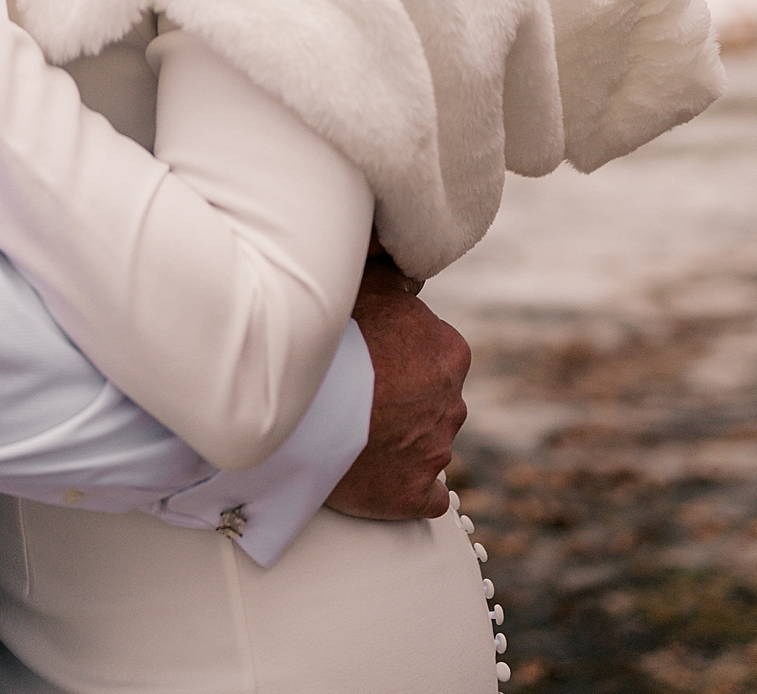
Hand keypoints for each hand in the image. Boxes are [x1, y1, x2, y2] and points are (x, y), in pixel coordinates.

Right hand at [325, 256, 468, 520]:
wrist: (308, 404)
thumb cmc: (335, 337)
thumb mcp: (368, 285)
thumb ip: (394, 277)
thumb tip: (406, 267)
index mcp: (449, 351)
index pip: (434, 348)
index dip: (400, 349)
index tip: (369, 353)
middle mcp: (452, 402)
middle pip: (432, 396)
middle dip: (405, 395)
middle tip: (359, 390)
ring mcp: (436, 452)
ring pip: (428, 442)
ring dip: (402, 438)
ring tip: (357, 429)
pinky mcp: (416, 494)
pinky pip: (426, 494)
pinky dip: (409, 487)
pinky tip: (383, 475)